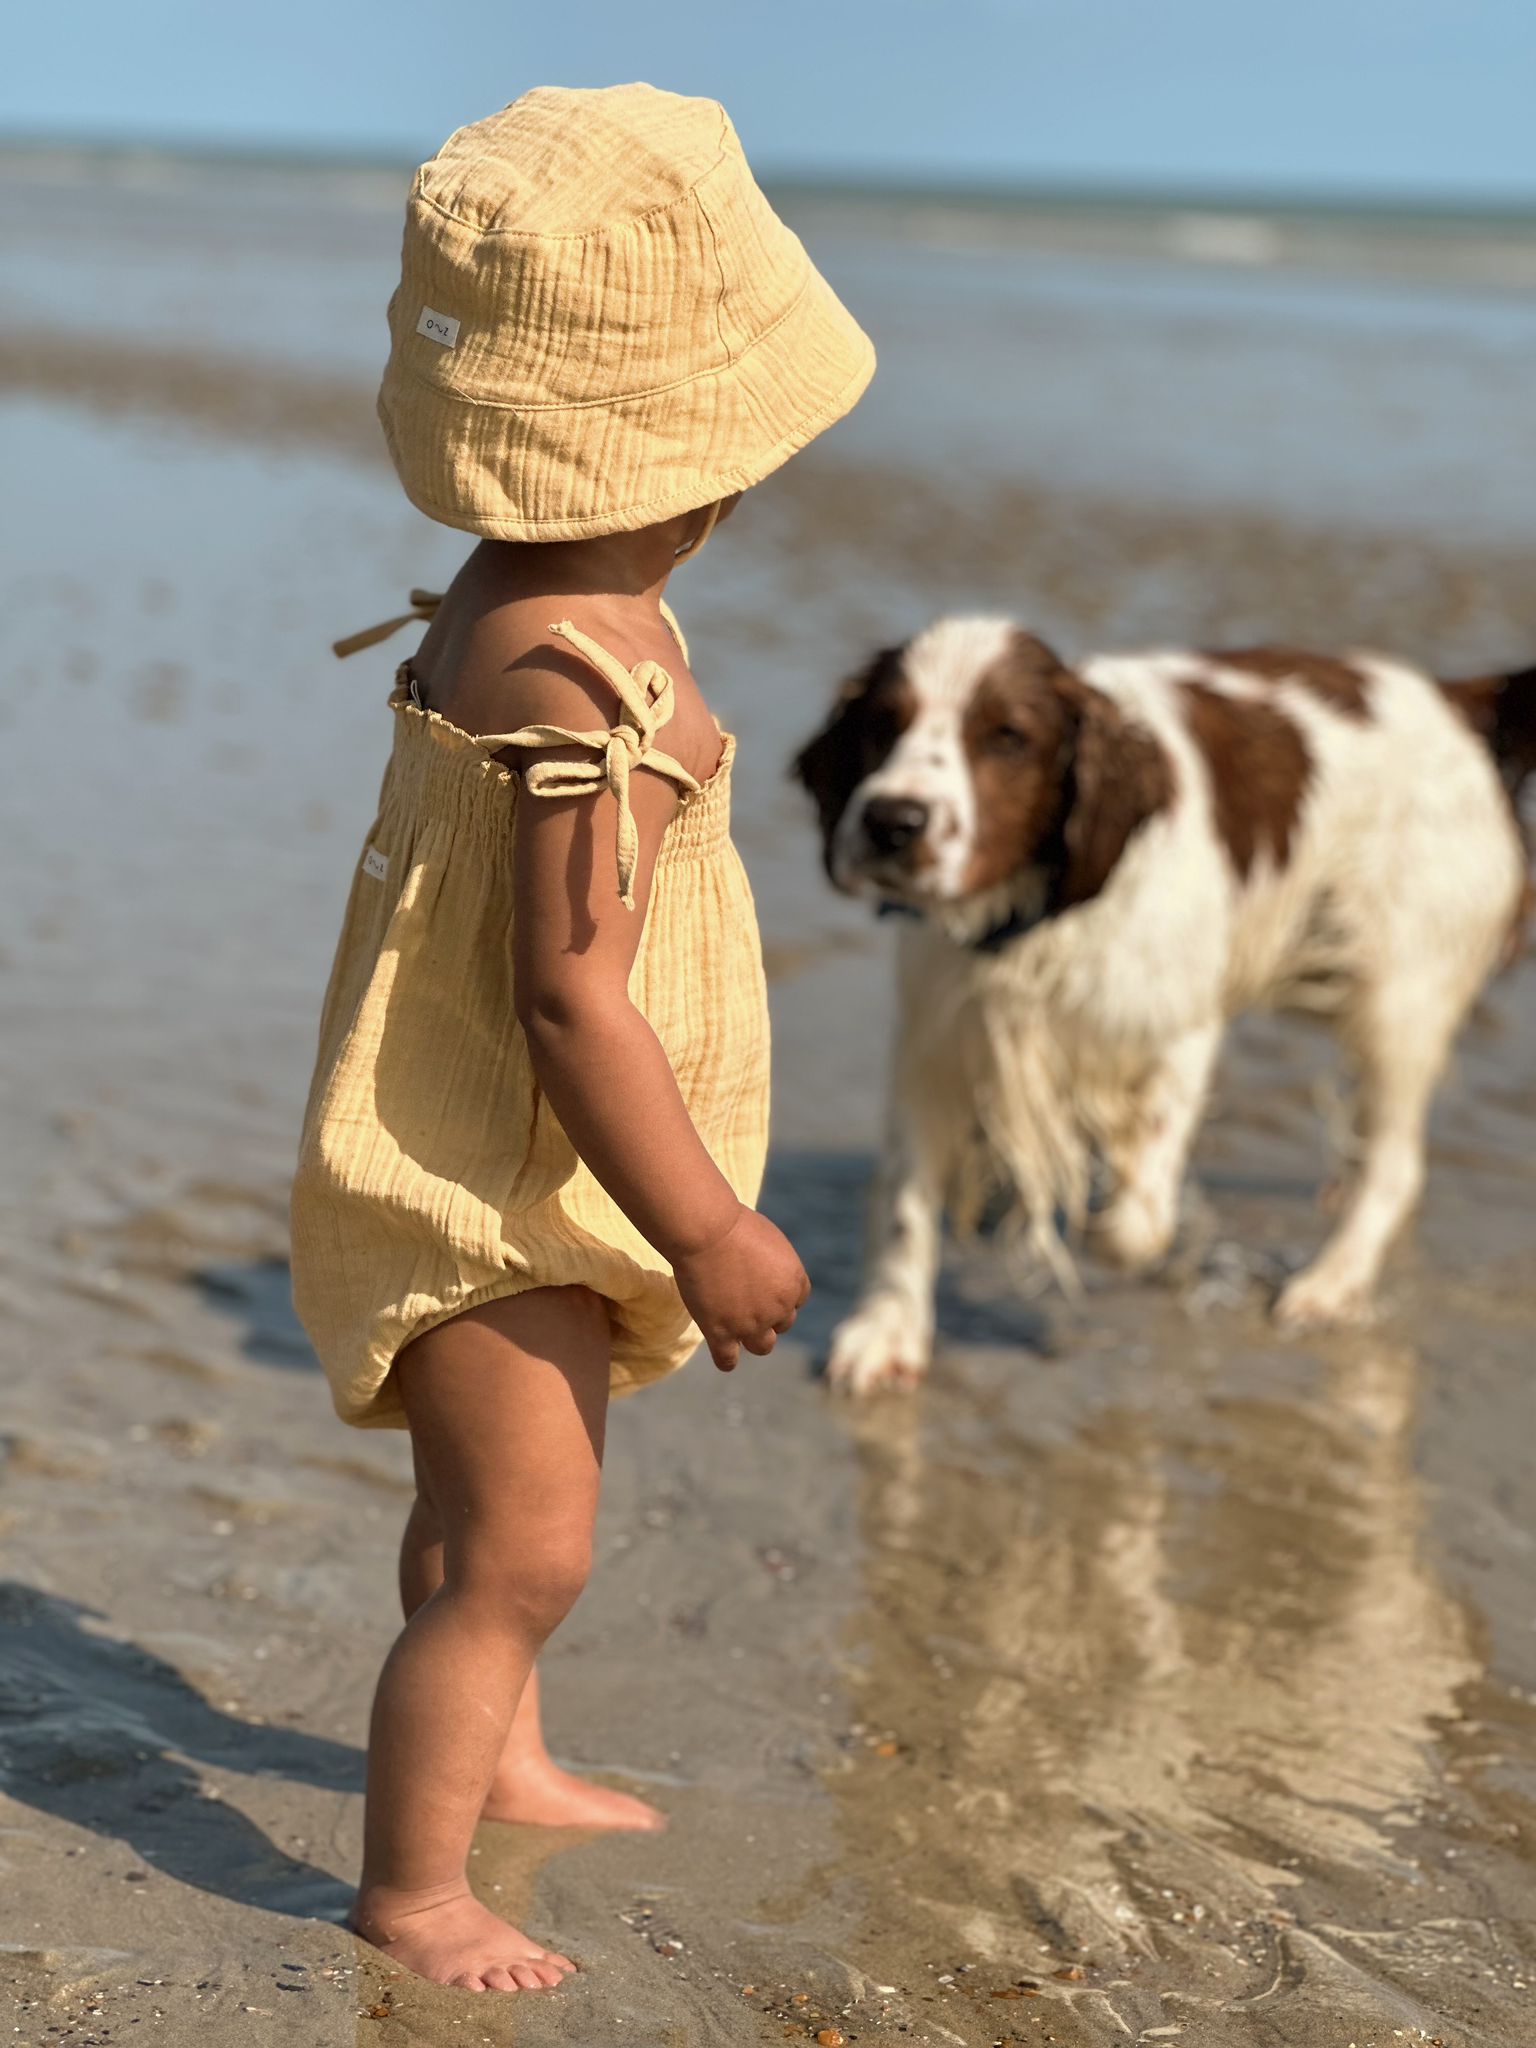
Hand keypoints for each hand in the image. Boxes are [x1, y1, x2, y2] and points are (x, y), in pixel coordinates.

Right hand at [672, 1206, 809, 1371]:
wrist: (707, 1231)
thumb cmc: (733, 1224)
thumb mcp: (769, 1238)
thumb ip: (773, 1263)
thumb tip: (768, 1271)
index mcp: (794, 1282)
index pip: (797, 1300)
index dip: (780, 1295)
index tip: (763, 1288)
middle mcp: (778, 1308)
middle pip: (783, 1324)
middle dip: (768, 1315)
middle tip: (745, 1300)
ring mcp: (750, 1324)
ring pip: (763, 1346)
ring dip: (753, 1338)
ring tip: (736, 1326)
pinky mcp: (721, 1333)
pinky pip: (728, 1360)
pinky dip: (726, 1359)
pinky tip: (721, 1347)